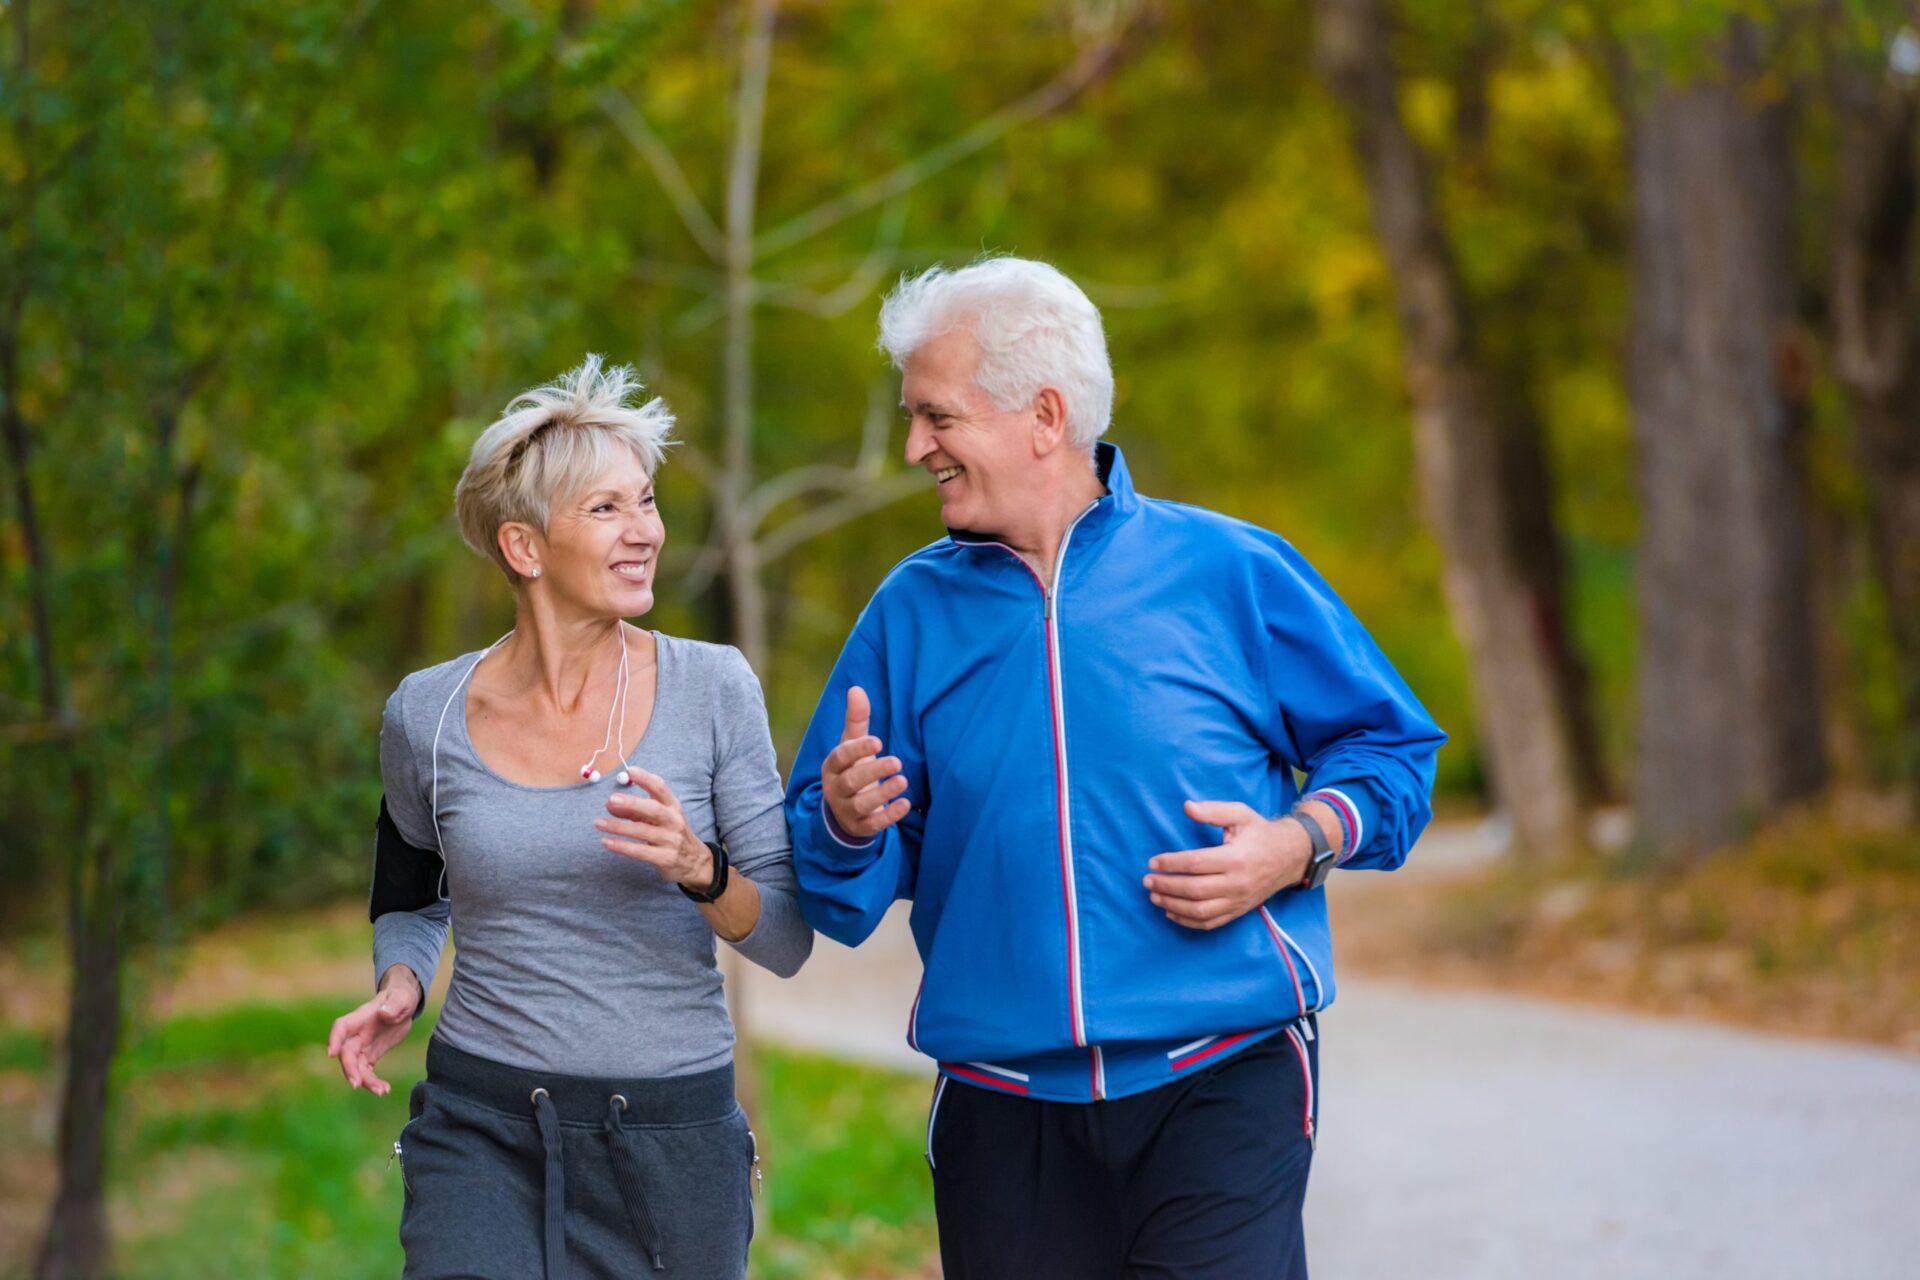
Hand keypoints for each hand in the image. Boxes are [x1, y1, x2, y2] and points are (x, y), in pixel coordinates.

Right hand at [326, 967, 420, 1094]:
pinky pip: (367, 1072)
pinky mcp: (370, 1056)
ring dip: (364, 1081)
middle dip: (350, 1069)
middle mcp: (357, 1034)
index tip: (331, 1054)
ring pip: (356, 1067)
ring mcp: (362, 1046)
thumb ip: (394, 1005)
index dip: (334, 1039)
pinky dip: (373, 1082)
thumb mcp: (402, 998)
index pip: (341, 1027)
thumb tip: (384, 1014)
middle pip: (347, 1053)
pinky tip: (384, 1090)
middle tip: (357, 1084)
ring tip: (381, 1091)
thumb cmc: (399, 998)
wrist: (402, 1005)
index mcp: (360, 1017)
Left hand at [597, 767, 714, 889]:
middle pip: (654, 809)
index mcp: (672, 806)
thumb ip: (634, 810)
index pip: (661, 788)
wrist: (694, 861)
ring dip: (619, 827)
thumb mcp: (657, 818)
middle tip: (612, 799)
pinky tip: (607, 842)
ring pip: (643, 831)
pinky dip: (622, 847)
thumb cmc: (671, 833)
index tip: (631, 771)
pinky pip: (641, 852)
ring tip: (599, 823)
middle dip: (633, 803)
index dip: (646, 779)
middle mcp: (673, 821)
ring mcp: (671, 840)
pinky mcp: (665, 858)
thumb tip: (610, 804)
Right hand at [822, 686, 910, 840]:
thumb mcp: (850, 746)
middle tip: (897, 761)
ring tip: (903, 781)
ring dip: (883, 793)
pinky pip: (874, 824)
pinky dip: (890, 816)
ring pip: (862, 804)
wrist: (843, 812)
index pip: (840, 757)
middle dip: (873, 771)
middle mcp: (836, 789)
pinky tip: (906, 805)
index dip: (857, 749)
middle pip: (851, 781)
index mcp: (833, 767)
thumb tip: (856, 688)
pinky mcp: (862, 827)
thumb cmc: (851, 769)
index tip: (877, 741)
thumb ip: (856, 720)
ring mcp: (848, 810)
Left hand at [1142, 801, 1312, 930]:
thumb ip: (1213, 810)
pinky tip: (1171, 912)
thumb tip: (1187, 807)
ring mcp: (1238, 900)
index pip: (1196, 864)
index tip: (1153, 862)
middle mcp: (1238, 883)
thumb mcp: (1240, 814)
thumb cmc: (1260, 833)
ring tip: (1154, 896)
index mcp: (1236, 858)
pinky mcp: (1238, 911)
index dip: (1172, 864)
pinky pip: (1211, 922)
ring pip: (1201, 911)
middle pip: (1195, 890)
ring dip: (1173, 905)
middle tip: (1147, 880)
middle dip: (1167, 886)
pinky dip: (1188, 921)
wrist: (1290, 857)